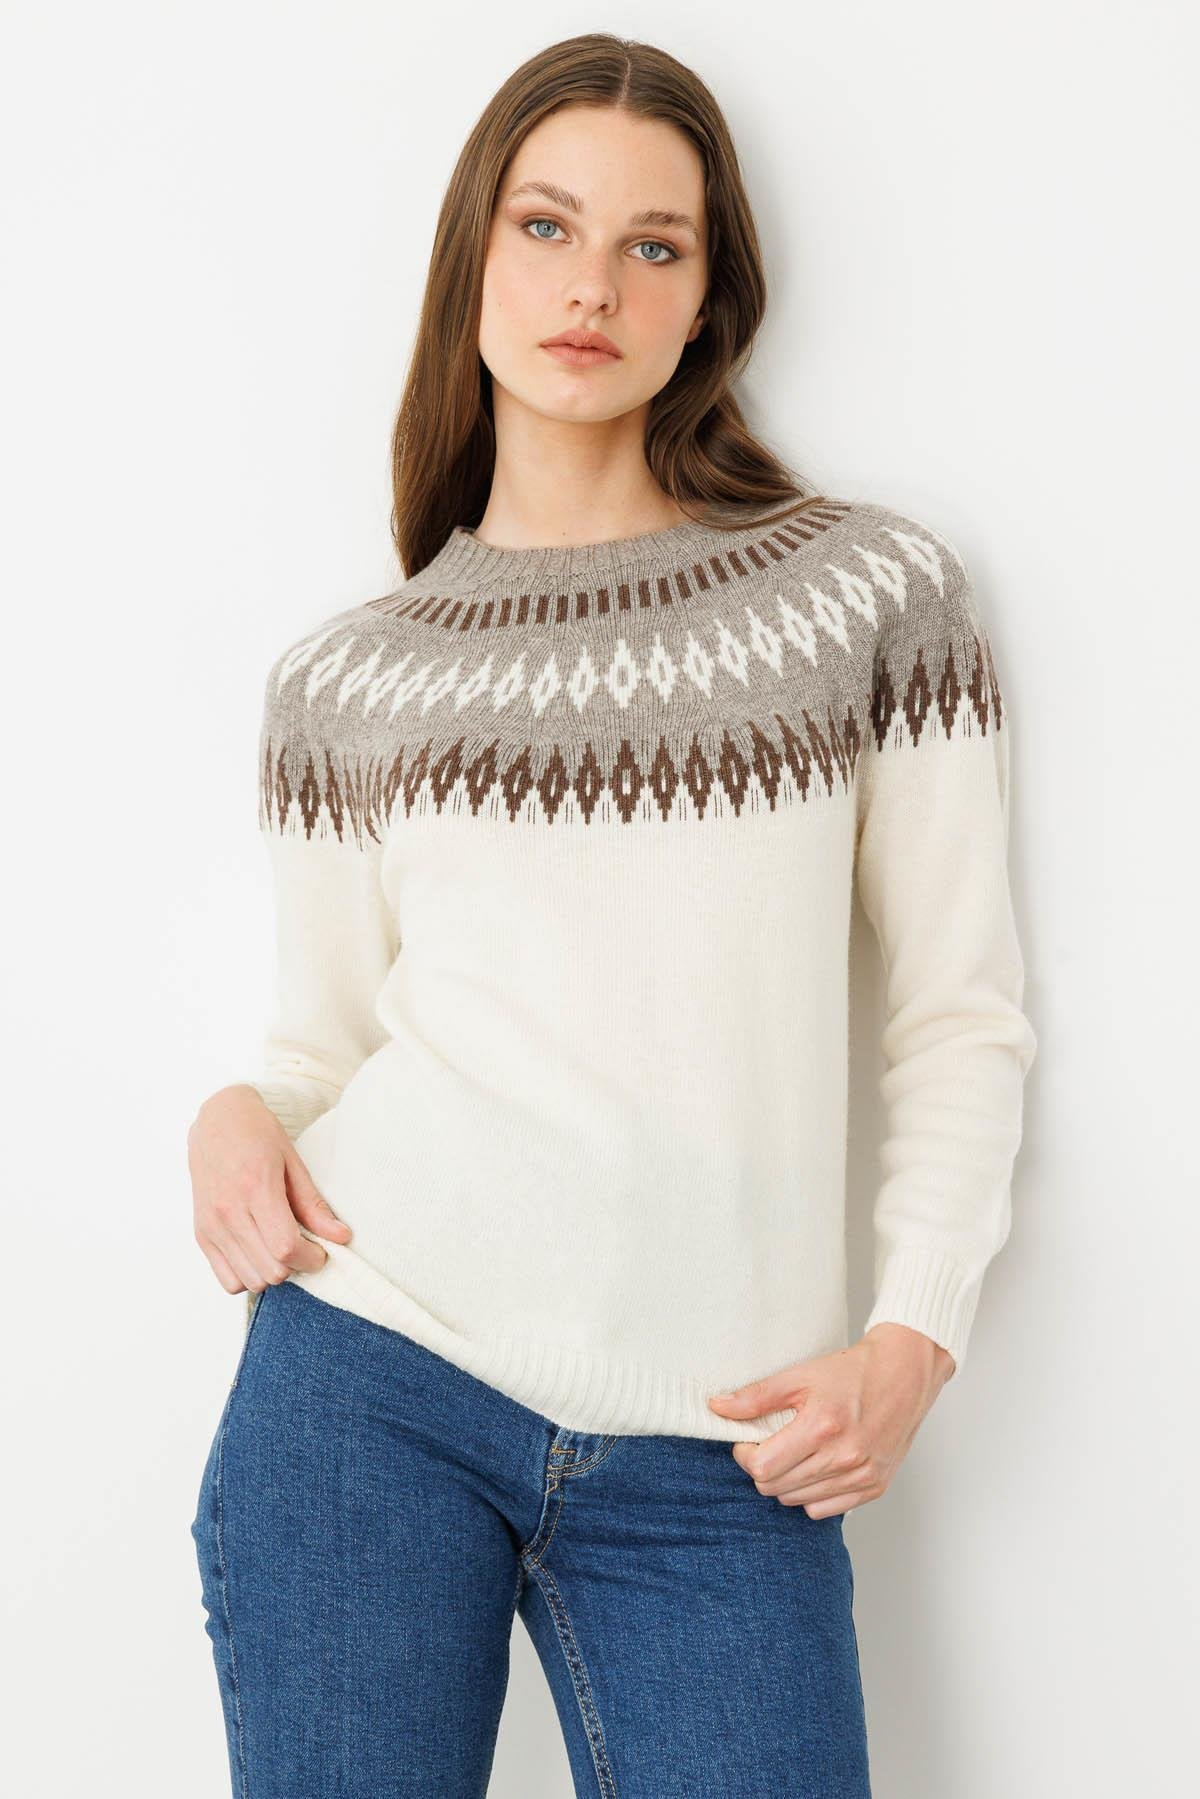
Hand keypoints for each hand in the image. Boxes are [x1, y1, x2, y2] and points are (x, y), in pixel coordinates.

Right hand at [188, 1084, 351, 1296]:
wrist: (216, 1120)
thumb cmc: (257, 1134)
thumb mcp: (293, 1162)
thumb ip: (314, 1205)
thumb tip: (341, 1236)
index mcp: (255, 1188)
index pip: (285, 1247)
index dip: (311, 1258)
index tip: (322, 1251)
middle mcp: (228, 1211)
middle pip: (270, 1270)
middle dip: (296, 1266)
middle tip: (305, 1247)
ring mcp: (211, 1225)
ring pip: (250, 1281)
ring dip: (273, 1273)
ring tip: (281, 1249)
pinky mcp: (201, 1234)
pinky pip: (228, 1280)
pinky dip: (248, 1276)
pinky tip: (259, 1253)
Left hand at [706, 1324, 955, 1517]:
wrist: (903, 1375)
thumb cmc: (851, 1372)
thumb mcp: (799, 1375)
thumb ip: (755, 1396)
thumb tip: (717, 1408)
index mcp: (821, 1428)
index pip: (763, 1467)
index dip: (746, 1455)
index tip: (748, 1440)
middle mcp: (844, 1458)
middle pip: (776, 1488)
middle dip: (763, 1467)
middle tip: (769, 1444)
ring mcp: (861, 1476)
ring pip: (797, 1501)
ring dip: (786, 1481)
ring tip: (794, 1453)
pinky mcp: (874, 1487)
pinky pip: (825, 1509)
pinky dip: (811, 1494)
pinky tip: (815, 1467)